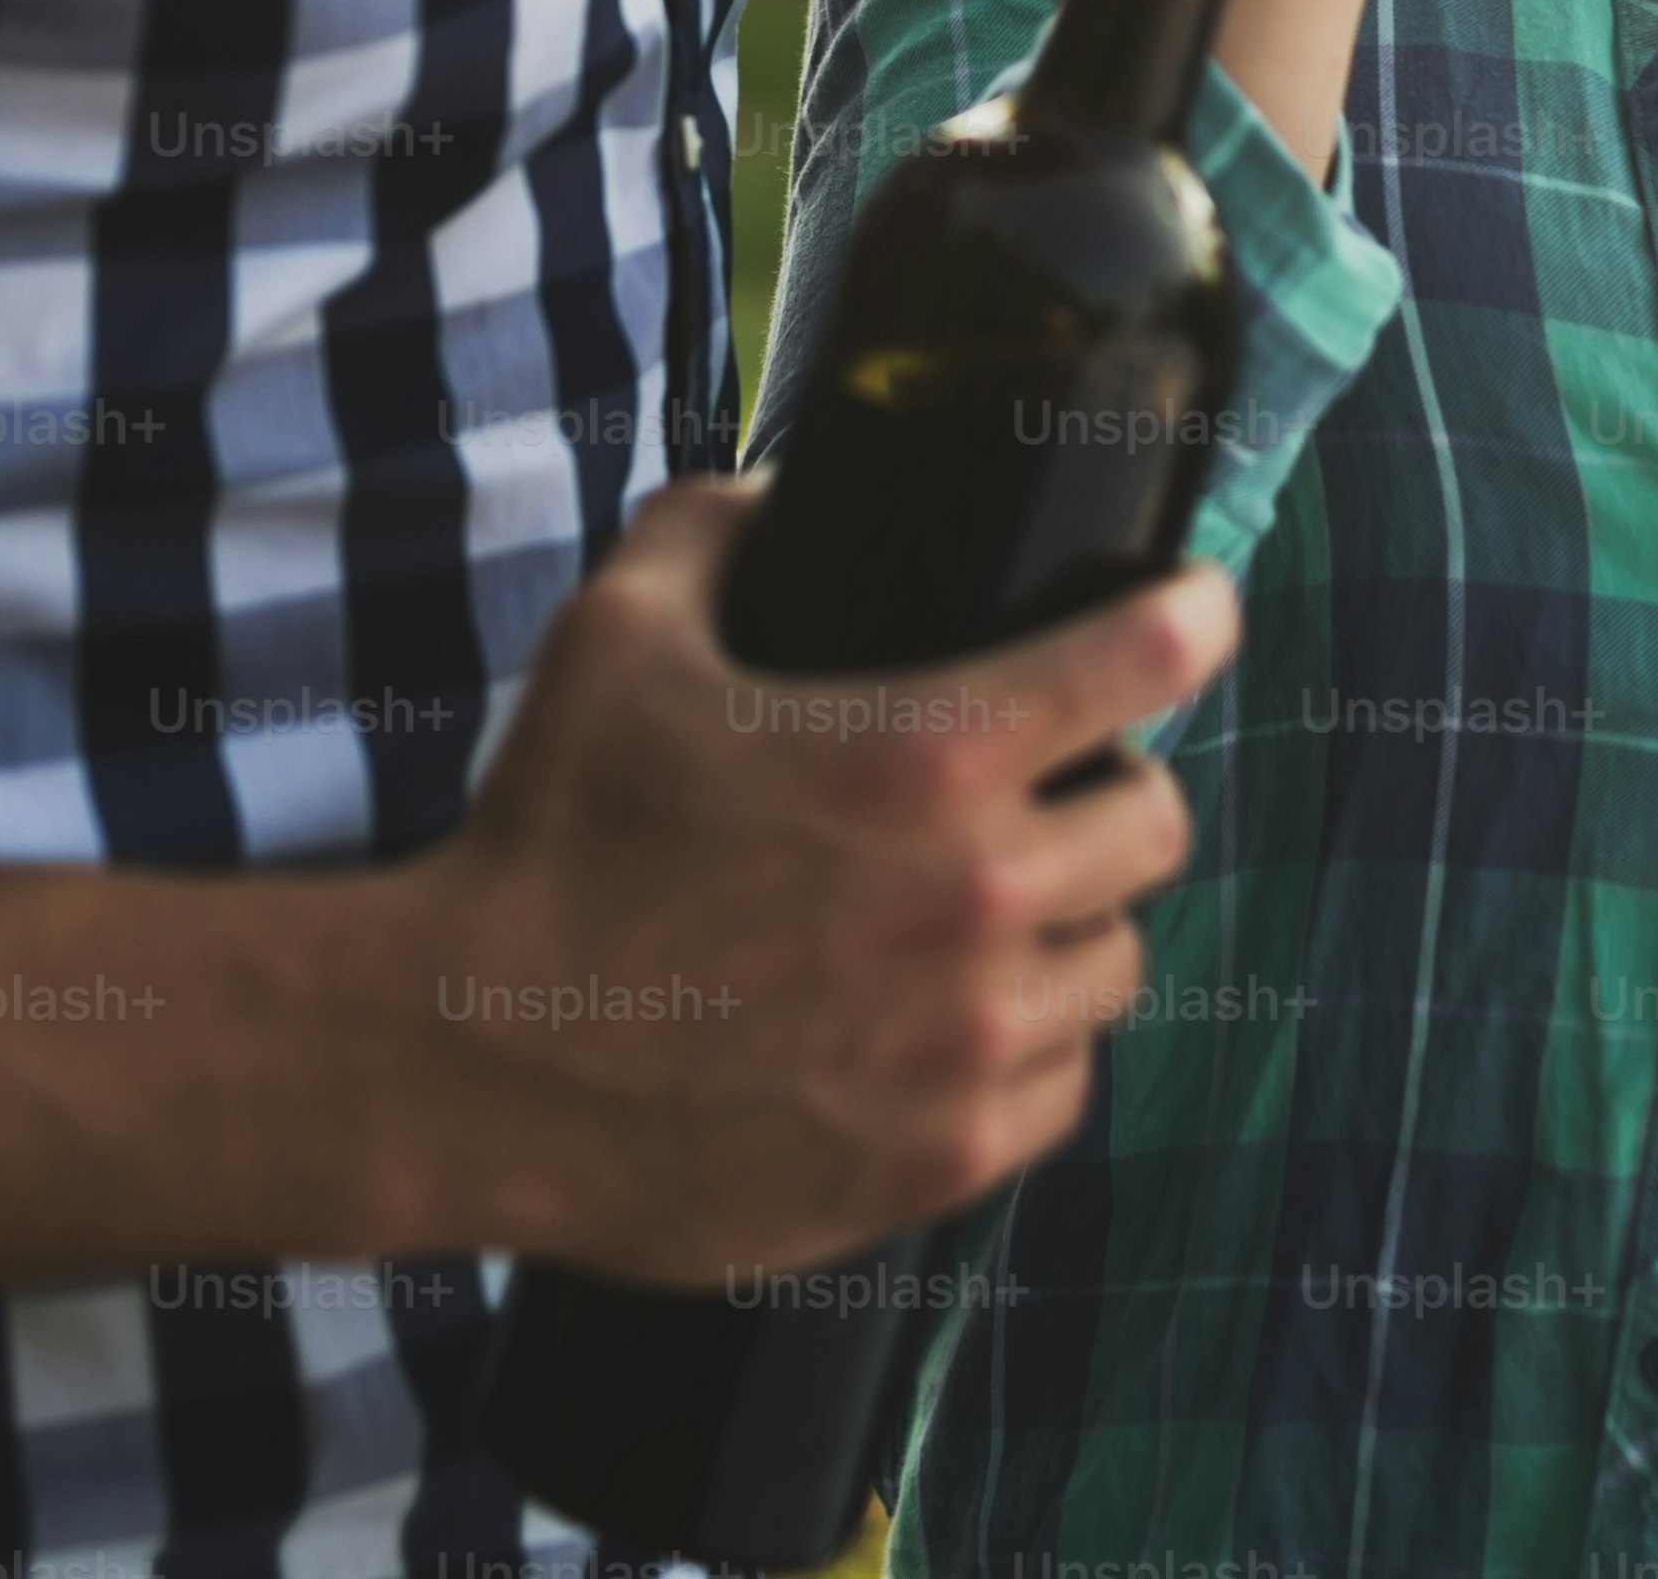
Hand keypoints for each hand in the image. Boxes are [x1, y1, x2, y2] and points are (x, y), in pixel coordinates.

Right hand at [409, 475, 1239, 1282]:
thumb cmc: (542, 838)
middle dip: (1113, 791)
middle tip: (1049, 789)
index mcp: (927, 755)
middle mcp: (978, 901)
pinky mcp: (938, 1160)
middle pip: (1157, 825)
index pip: (1149, 656)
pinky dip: (1022, 1051)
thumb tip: (773, 496)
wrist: (463, 1060)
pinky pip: (1057, 1091)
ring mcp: (968, 1046)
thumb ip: (712, 530)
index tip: (1195, 610)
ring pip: (1112, 965)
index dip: (1189, 617)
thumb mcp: (615, 634)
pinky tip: (949, 1026)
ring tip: (987, 916)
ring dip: (1066, 927)